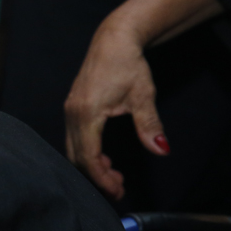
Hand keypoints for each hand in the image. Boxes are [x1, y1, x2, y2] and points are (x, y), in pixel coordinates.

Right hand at [63, 20, 169, 200]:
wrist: (112, 39)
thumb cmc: (128, 64)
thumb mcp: (144, 95)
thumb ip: (149, 125)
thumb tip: (161, 149)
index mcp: (87, 113)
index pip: (89, 157)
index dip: (102, 178)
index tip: (118, 191)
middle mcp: (72, 115)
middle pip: (77, 158)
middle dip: (96, 177)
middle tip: (118, 190)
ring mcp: (69, 113)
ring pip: (73, 151)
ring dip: (91, 166)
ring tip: (114, 175)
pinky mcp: (71, 111)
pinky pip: (74, 141)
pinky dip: (87, 154)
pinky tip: (105, 158)